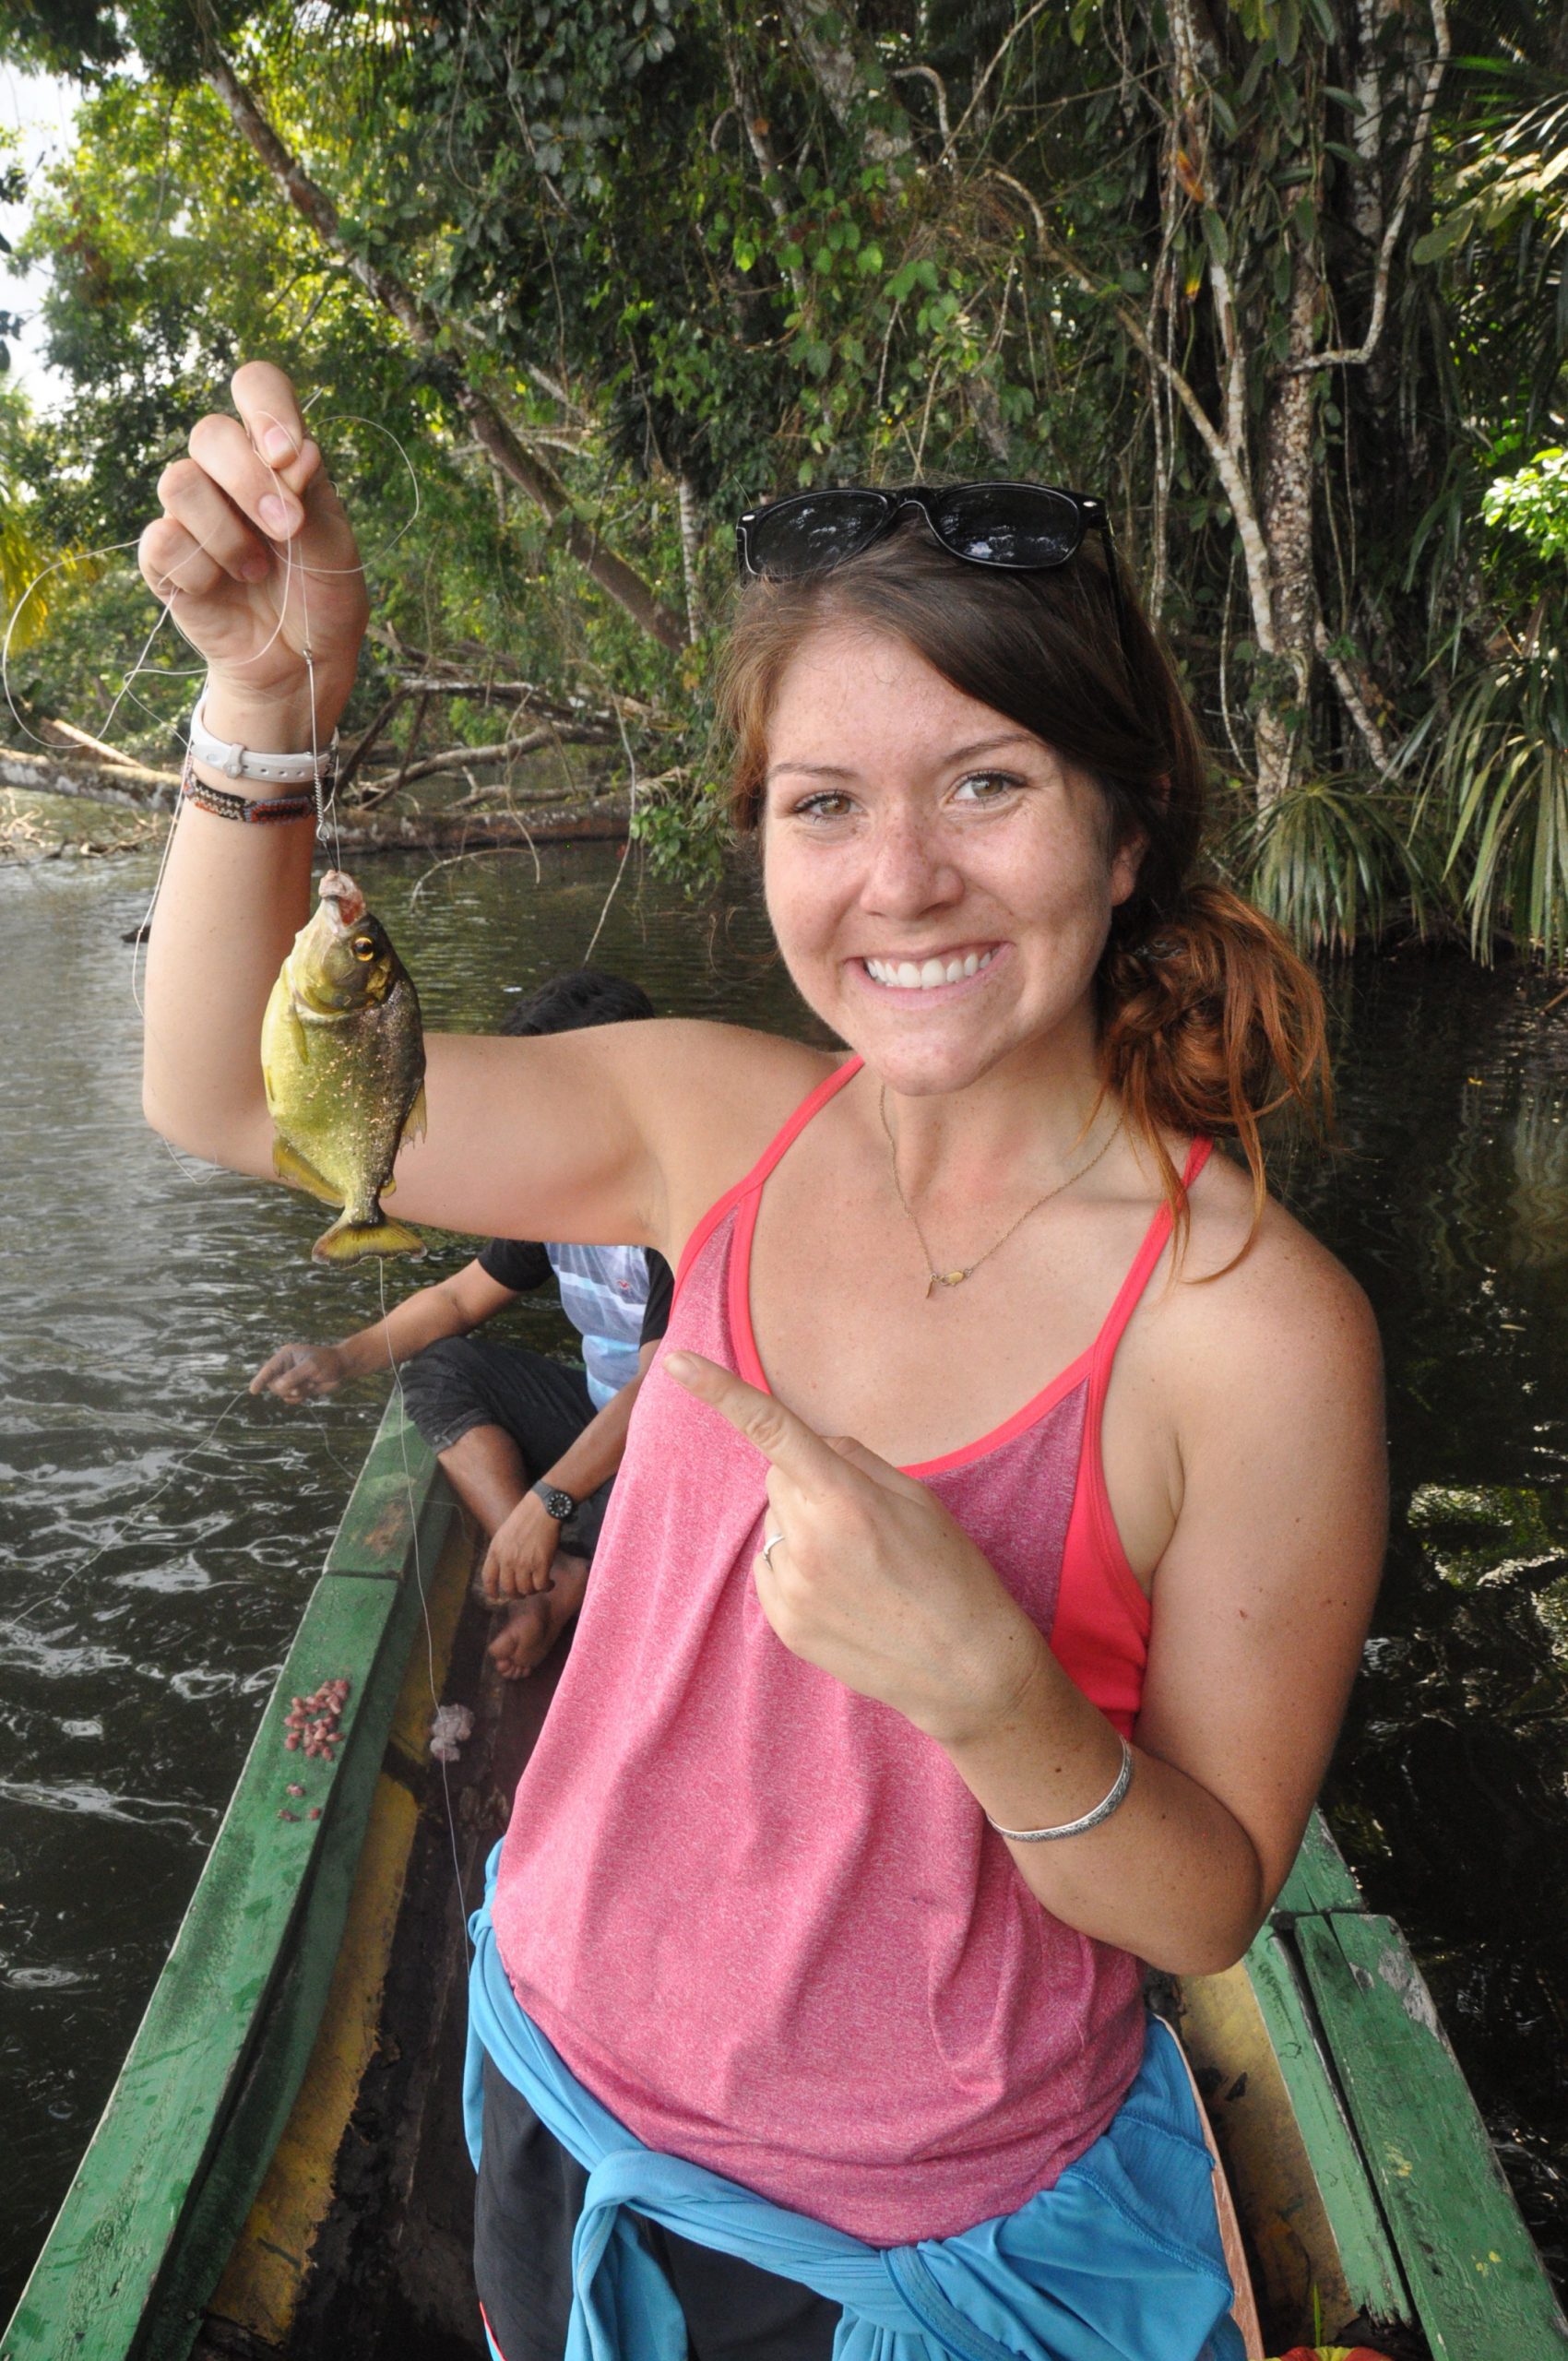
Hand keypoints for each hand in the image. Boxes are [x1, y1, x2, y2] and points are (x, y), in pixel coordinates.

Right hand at [137, 361, 368, 738]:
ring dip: (227, 534)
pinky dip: (200, 569)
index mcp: (275, 456)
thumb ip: (312, 496)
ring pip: (178, 483)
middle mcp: (228, 474)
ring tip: (257, 570)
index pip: (257, 388)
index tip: (288, 453)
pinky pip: (160, 540)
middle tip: (287, 530)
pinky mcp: (165, 557)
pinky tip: (223, 588)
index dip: (265, 407)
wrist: (303, 663)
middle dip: (249, 480)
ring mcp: (192, 513)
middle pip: (209, 433)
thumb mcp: (336, 547)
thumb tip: (298, 450)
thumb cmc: (323, 597)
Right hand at [250, 1341, 350, 1401]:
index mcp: (285, 1356)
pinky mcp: (297, 1388)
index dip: (260, 1380)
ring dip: (295, 1393)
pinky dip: (298, 1398)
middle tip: (299, 1387)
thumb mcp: (312, 1366)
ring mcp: (290, 1379)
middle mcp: (285, 1368)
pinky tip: (309, 1390)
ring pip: (281, 1393)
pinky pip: (290, 1399)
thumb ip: (295, 1375)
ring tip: (309, 1385)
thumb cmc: (327, 1362)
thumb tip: (280, 1386)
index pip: (268, 1369)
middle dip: (285, 1388)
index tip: (253, 1390)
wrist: (341, 1367)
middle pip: (273, 1384)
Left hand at [482, 1492, 562, 1601]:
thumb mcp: (503, 1534)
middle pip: (509, 1589)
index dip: (491, 1591)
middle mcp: (507, 1560)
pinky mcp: (541, 1564)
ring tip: (539, 1585)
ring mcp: (524, 1563)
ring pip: (526, 1590)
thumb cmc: (524, 1518)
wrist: (541, 1509)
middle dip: (517, 1594)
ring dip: (533, 1591)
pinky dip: (546, 1587)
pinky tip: (550, 1583)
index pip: (488, 1578)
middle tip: (524, 1592)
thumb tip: (504, 1570)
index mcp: (495, 1552)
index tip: (496, 1597)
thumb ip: (501, 1552)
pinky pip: (541, 1586)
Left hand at [664, 1351, 1046, 1748]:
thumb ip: (856, 1460)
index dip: (720, 1391)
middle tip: (863, 1520)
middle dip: (808, 1483)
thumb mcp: (919, 1500)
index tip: (676, 1363)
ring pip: (776, 1525)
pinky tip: (844, 1593)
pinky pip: (772, 1568)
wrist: (966, 1670)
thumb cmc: (952, 1573)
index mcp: (844, 1499)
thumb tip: (812, 1444)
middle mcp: (807, 1540)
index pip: (771, 1430)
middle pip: (778, 1479)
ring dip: (804, 1531)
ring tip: (861, 1568)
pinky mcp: (783, 1624)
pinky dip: (798, 1570)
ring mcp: (790, 1588)